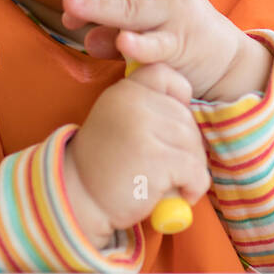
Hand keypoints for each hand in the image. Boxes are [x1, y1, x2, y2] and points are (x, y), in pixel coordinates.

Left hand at [61, 0, 271, 101]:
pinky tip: (123, 42)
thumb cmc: (180, 37)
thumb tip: (86, 37)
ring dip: (100, 8)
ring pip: (131, 10)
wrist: (226, 60)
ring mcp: (174, 16)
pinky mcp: (180, 44)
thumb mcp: (147, 27)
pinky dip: (139, 44)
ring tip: (73, 11)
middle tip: (67, 10)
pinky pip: (156, 44)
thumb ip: (114, 30)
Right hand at [63, 62, 211, 248]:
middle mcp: (133, 102)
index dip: (178, 97)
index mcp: (124, 91)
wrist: (78, 199)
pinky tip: (181, 195)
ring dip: (193, 169)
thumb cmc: (106, 166)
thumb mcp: (119, 122)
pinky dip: (195, 186)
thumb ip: (147, 109)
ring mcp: (144, 128)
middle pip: (186, 117)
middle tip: (174, 169)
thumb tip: (190, 113)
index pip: (164, 74)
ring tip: (175, 184)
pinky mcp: (156, 158)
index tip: (168, 128)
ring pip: (194, 145)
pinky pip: (195, 170)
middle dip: (189, 146)